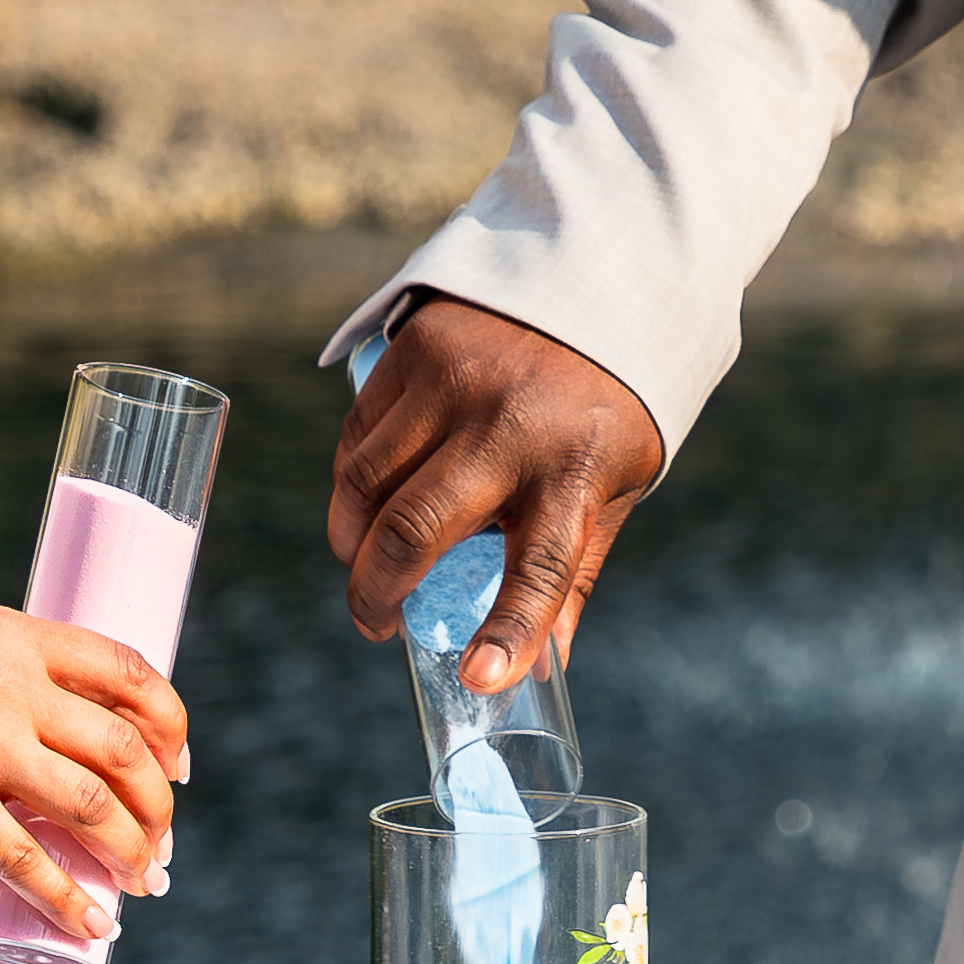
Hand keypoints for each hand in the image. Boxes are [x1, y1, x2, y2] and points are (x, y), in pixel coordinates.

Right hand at [0, 601, 185, 939]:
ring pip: (92, 807)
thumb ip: (0, 678)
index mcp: (14, 632)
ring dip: (134, 852)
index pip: (130, 673)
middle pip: (124, 749)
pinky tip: (96, 924)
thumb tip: (49, 749)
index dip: (170, 725)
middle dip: (161, 805)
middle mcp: (8, 682)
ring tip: (144, 880)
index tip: (180, 764)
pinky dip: (71, 900)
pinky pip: (25, 861)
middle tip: (163, 840)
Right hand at [328, 301, 663, 698]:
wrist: (597, 282)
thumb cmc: (605, 406)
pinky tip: (365, 504)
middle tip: (374, 623)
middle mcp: (509, 427)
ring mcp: (454, 384)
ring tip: (364, 566)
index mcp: (575, 471)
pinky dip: (350, 484)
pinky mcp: (414, 351)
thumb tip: (544, 663)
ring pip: (365, 485)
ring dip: (351, 542)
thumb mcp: (613, 485)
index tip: (480, 680)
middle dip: (376, 594)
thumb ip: (573, 570)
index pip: (542, 569)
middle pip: (416, 528)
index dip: (510, 632)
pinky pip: (358, 436)